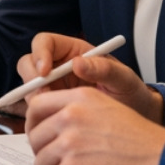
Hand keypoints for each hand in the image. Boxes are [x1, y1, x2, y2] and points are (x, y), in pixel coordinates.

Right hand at [16, 33, 163, 122]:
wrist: (135, 118)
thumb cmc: (131, 93)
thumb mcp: (123, 79)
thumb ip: (104, 69)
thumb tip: (78, 63)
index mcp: (74, 52)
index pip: (44, 42)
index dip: (39, 53)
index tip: (45, 72)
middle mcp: (59, 67)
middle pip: (28, 63)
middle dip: (31, 78)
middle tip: (43, 96)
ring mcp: (54, 87)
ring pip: (28, 86)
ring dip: (33, 98)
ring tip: (52, 112)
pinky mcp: (53, 106)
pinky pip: (36, 107)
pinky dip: (37, 114)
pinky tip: (51, 122)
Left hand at [25, 87, 164, 164]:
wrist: (162, 162)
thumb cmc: (141, 141)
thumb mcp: (107, 109)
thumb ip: (76, 111)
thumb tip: (47, 125)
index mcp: (80, 97)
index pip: (36, 106)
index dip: (35, 125)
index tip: (42, 137)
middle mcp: (72, 116)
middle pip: (34, 137)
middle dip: (47, 153)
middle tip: (67, 161)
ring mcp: (70, 143)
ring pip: (40, 162)